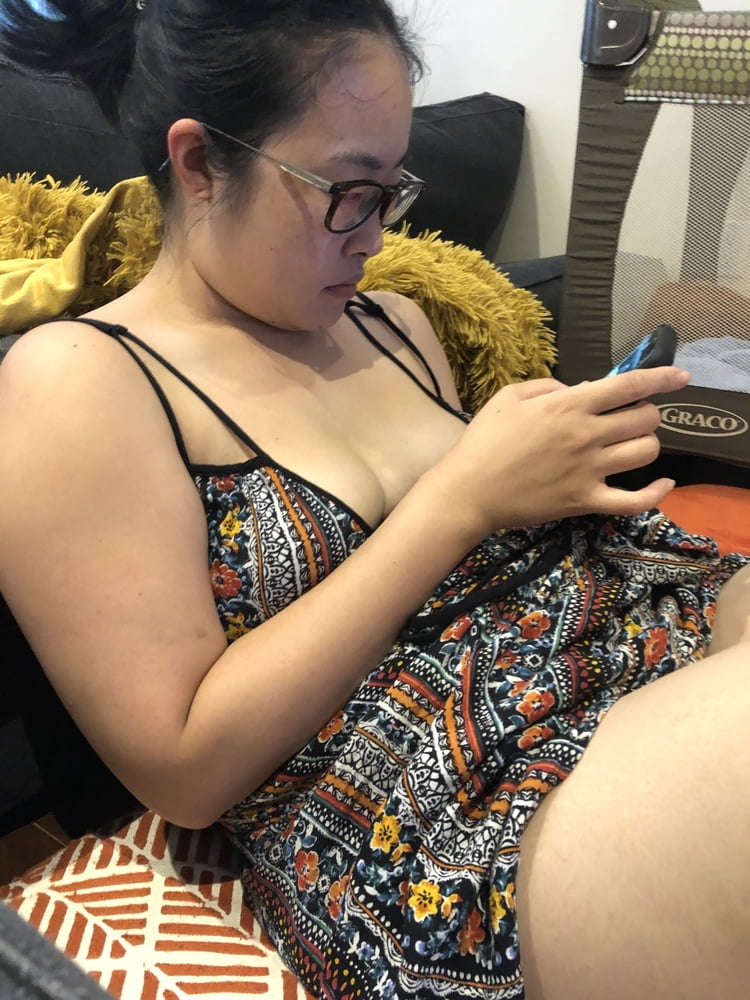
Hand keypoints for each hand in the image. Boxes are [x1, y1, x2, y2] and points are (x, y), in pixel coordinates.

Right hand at [445, 366, 690, 533]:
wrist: (468, 491)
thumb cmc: (483, 441)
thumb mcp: (508, 396)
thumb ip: (549, 387)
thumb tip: (579, 392)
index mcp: (568, 406)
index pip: (630, 386)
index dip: (662, 377)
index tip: (681, 376)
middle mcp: (586, 435)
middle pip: (645, 419)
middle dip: (645, 413)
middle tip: (627, 417)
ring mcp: (589, 470)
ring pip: (646, 452)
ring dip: (645, 444)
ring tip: (629, 444)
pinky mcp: (585, 500)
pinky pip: (634, 501)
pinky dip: (656, 493)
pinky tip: (663, 485)